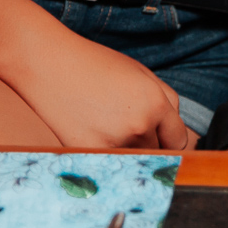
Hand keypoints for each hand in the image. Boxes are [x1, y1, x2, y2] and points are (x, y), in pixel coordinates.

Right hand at [0, 22, 193, 150]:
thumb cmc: (94, 65)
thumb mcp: (140, 73)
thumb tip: (176, 132)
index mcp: (155, 103)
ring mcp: (114, 142)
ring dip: (125, 150)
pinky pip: (109, 164)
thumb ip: (165, 101)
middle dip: (147, 143)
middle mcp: (139, 125)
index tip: (161, 138)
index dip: (169, 138)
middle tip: (124, 125)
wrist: (48, 63)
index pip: (178, 140)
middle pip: (157, 152)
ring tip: (105, 124)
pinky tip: (91, 132)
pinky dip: (104, 155)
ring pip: (133, 159)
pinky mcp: (89, 152)